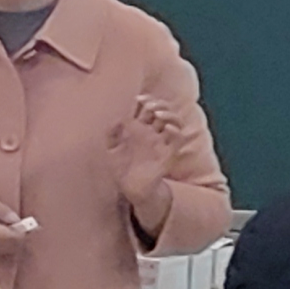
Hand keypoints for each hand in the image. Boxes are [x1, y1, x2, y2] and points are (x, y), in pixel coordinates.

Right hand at [0, 189, 31, 260]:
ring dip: (16, 243)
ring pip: (8, 252)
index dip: (21, 232)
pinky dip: (9, 246)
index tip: (27, 224)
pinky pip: (2, 254)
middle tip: (25, 226)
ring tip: (14, 229)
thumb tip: (16, 220)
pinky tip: (6, 236)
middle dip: (21, 238)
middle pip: (11, 247)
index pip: (8, 237)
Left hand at [111, 95, 192, 224]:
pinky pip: (178, 139)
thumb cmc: (121, 169)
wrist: (131, 189)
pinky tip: (166, 128)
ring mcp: (161, 143)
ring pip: (174, 121)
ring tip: (158, 115)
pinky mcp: (168, 154)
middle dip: (158, 104)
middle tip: (149, 107)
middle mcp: (152, 133)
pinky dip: (175, 131)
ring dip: (169, 114)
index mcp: (139, 129)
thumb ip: (112, 134)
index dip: (146, 100)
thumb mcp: (111, 150)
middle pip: (162, 111)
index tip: (139, 99)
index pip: (147, 108)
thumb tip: (118, 119)